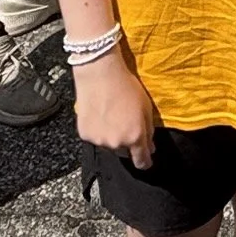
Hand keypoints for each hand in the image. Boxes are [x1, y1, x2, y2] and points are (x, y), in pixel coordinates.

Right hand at [74, 55, 157, 169]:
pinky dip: (98, 130)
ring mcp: (100, 140)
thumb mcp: (146, 107)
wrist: (100, 74)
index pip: (141, 161)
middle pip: (124, 151)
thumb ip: (149, 131)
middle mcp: (117, 143)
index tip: (146, 160)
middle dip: (127, 142)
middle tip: (126, 121)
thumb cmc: (126, 86)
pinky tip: (100, 114)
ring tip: (111, 114)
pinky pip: (95, 137)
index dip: (145, 162)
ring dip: (112, 136)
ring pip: (109, 144)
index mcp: (135, 137)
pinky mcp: (85, 135)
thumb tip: (150, 148)